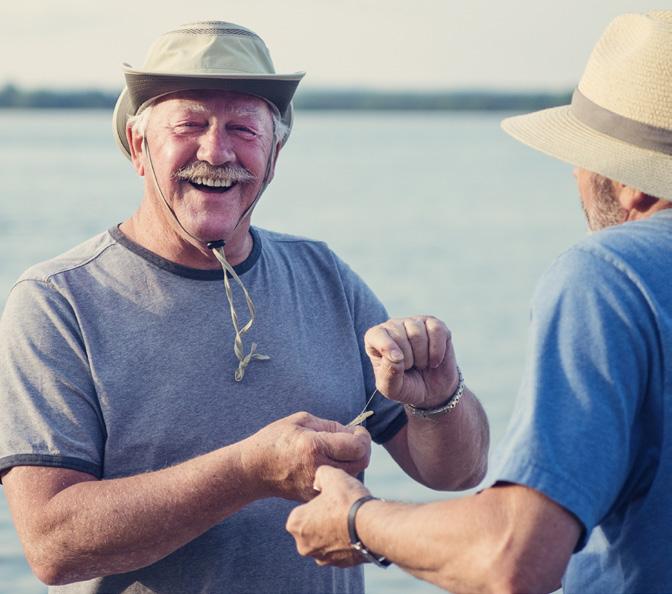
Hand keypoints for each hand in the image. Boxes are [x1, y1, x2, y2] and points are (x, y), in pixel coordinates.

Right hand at [244, 412, 370, 501]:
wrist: (254, 470)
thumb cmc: (275, 440)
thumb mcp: (301, 421)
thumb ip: (330, 425)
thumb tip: (352, 432)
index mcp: (314, 446)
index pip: (356, 446)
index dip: (364, 437)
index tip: (359, 432)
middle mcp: (318, 468)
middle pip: (360, 463)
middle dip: (362, 449)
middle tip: (353, 440)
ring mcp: (316, 486)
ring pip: (352, 474)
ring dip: (353, 461)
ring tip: (338, 450)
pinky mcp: (314, 495)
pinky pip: (338, 483)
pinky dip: (341, 472)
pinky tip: (329, 463)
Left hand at [286, 465, 370, 566]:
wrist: (370, 525)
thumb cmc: (346, 500)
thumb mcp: (330, 475)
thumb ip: (320, 475)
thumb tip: (319, 481)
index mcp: (295, 524)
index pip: (303, 510)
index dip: (317, 502)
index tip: (330, 499)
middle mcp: (304, 545)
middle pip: (313, 527)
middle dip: (324, 519)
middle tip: (340, 509)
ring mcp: (322, 558)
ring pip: (326, 540)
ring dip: (335, 532)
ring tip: (350, 519)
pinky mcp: (340, 565)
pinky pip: (341, 550)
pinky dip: (347, 541)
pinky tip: (357, 530)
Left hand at [365, 316, 458, 407]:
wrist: (432, 390)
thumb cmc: (406, 386)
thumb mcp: (392, 389)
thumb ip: (388, 374)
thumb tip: (396, 356)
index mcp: (376, 339)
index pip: (376, 335)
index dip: (387, 348)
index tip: (398, 361)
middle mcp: (394, 326)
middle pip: (400, 336)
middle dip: (408, 359)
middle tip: (411, 367)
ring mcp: (415, 323)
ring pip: (418, 334)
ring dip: (422, 356)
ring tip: (421, 363)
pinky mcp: (435, 325)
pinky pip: (436, 330)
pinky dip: (437, 350)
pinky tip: (434, 359)